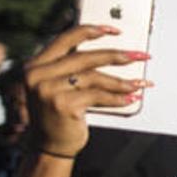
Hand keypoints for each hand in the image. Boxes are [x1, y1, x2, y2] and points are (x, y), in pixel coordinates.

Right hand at [24, 25, 150, 156]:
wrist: (49, 147)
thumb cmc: (59, 115)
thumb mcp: (58, 87)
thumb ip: (73, 70)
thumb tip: (112, 53)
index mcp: (36, 66)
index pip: (65, 39)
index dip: (90, 31)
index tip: (114, 29)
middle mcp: (38, 76)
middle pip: (85, 57)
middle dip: (117, 55)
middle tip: (139, 56)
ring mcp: (49, 91)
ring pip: (95, 77)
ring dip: (122, 81)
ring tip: (140, 84)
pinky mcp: (63, 106)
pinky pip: (99, 96)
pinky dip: (118, 98)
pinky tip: (130, 99)